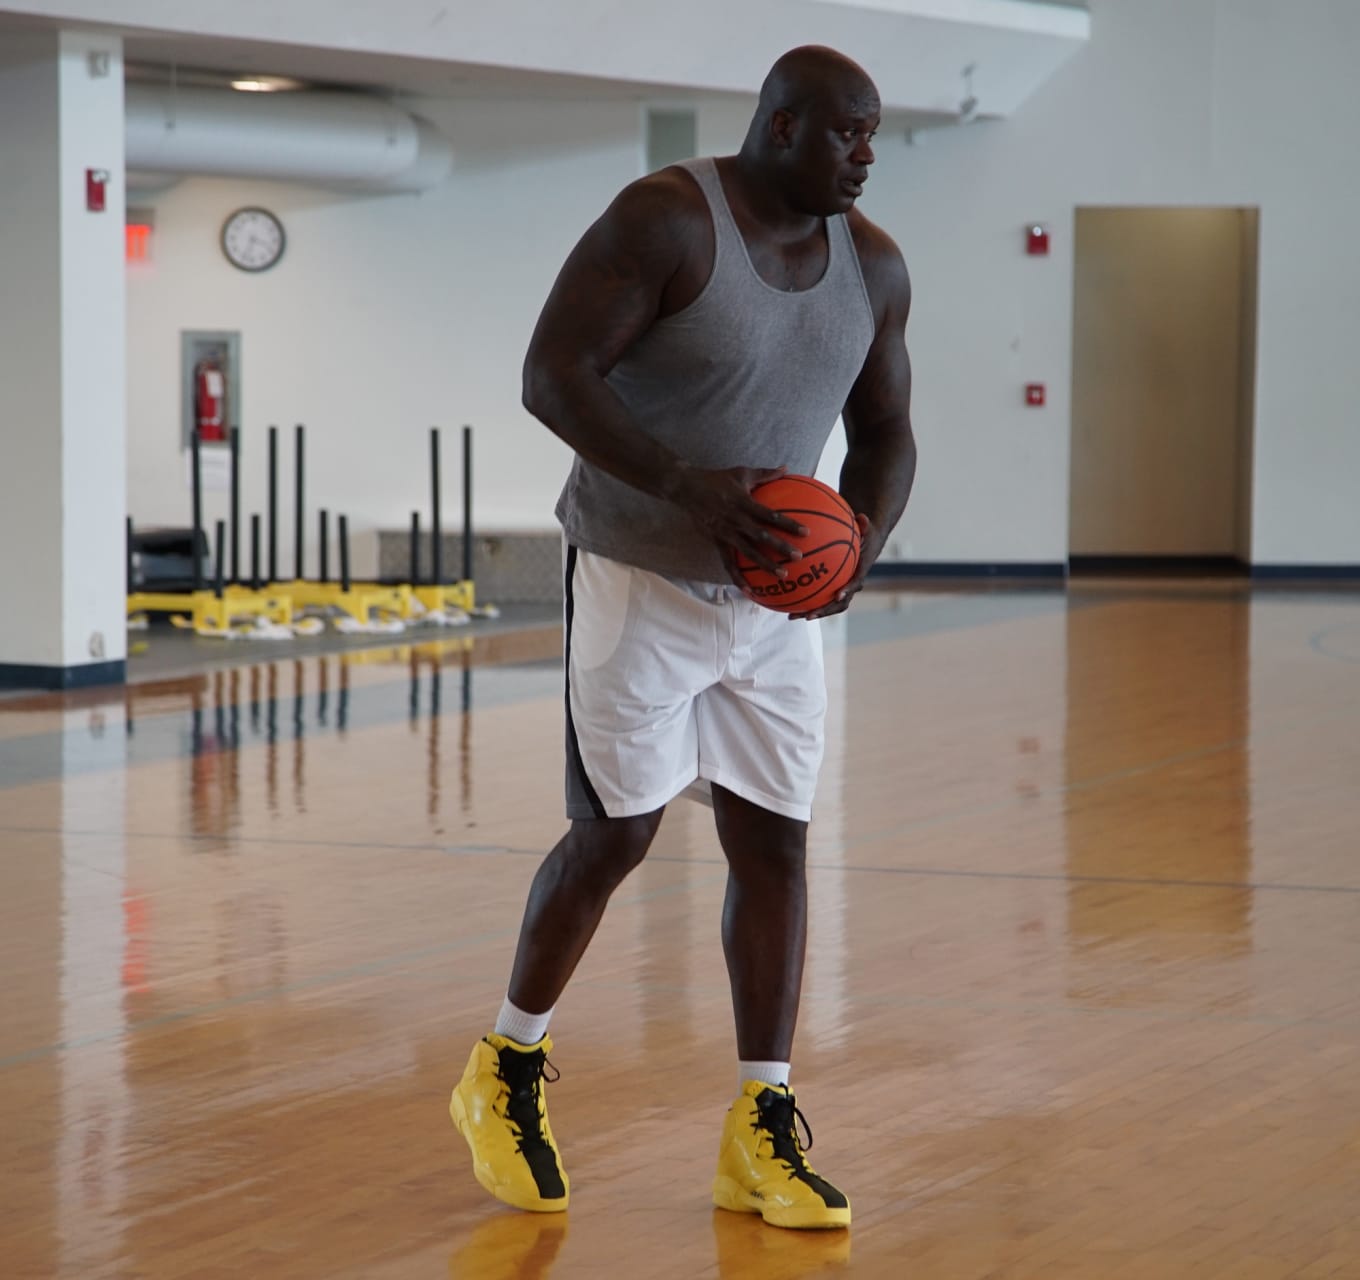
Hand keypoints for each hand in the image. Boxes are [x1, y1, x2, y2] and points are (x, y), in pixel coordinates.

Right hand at [669, 464, 808, 581]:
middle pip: (761, 536)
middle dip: (780, 547)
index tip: (805, 533)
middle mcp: (736, 520)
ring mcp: (726, 533)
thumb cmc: (717, 480)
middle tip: (798, 557)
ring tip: (782, 575)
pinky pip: (728, 563)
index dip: (788, 524)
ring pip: (747, 552)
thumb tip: (786, 468)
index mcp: (744, 503)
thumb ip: (765, 473)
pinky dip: (737, 577)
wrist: (687, 489)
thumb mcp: (741, 473)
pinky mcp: (716, 542)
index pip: (770, 515)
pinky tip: (748, 589)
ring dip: (765, 565)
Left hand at [788, 514, 878, 620]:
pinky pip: (816, 598)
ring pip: (826, 606)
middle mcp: (850, 586)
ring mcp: (840, 590)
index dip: (847, 591)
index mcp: (859, 573)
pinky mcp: (830, 590)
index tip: (837, 595)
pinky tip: (783, 603)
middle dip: (823, 611)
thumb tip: (862, 517)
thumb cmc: (864, 536)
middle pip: (839, 604)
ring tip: (791, 616)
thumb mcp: (866, 529)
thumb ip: (864, 526)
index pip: (855, 584)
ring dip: (809, 612)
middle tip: (809, 615)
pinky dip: (802, 602)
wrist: (866, 547)